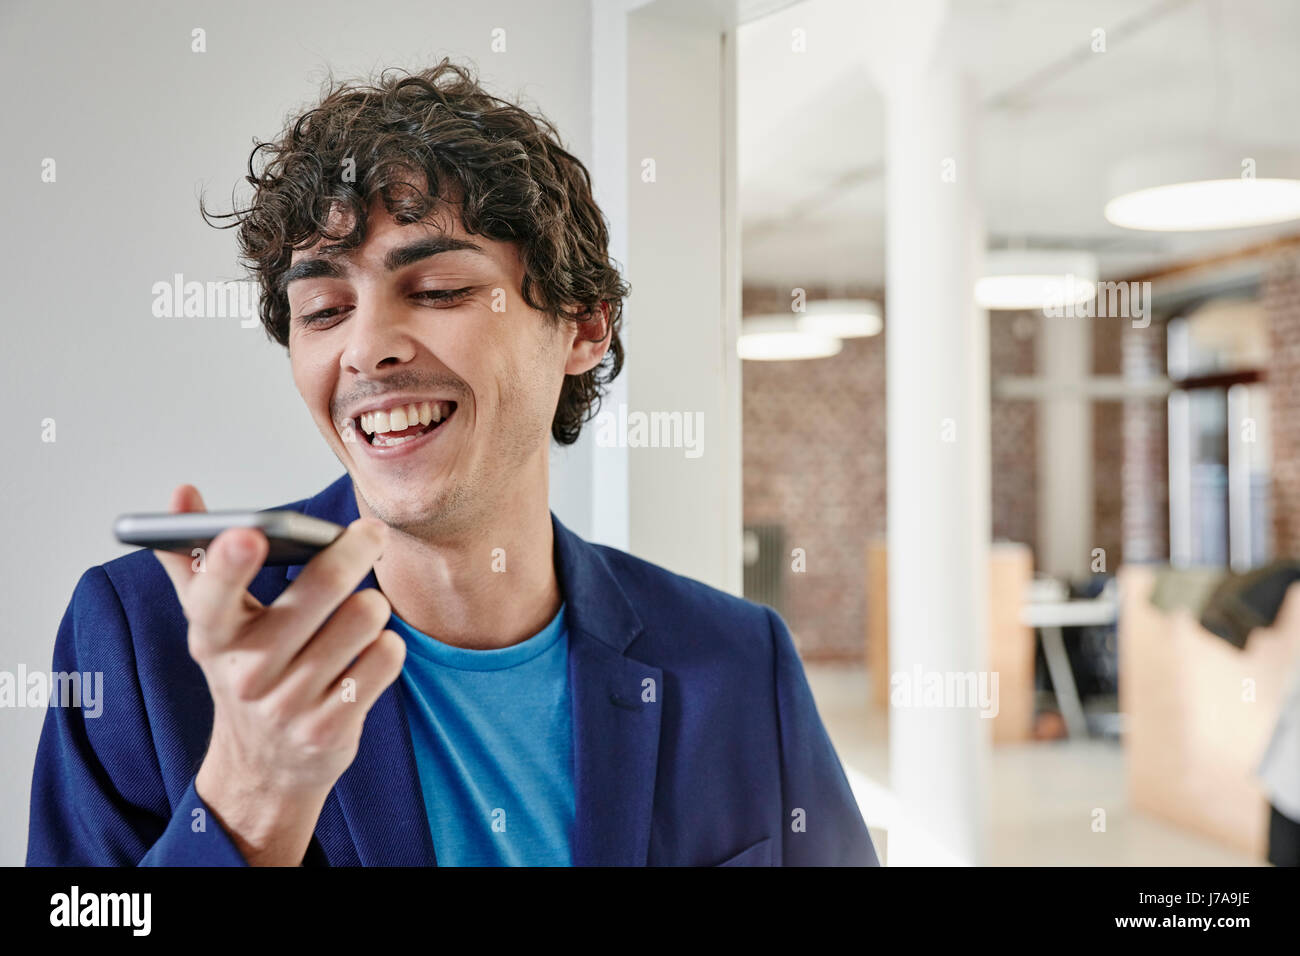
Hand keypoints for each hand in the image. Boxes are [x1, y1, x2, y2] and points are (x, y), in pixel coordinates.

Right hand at [152, 484, 404, 864]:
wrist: (264, 767)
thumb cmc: (246, 674)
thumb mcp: (214, 625)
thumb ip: (195, 558)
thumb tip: (182, 493)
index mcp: (213, 637)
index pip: (213, 596)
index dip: (228, 564)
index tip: (248, 533)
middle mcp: (248, 672)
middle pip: (320, 589)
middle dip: (353, 550)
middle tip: (370, 533)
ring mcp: (290, 704)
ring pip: (363, 618)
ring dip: (373, 605)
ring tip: (362, 608)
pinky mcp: (331, 727)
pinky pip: (384, 658)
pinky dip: (387, 645)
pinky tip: (371, 650)